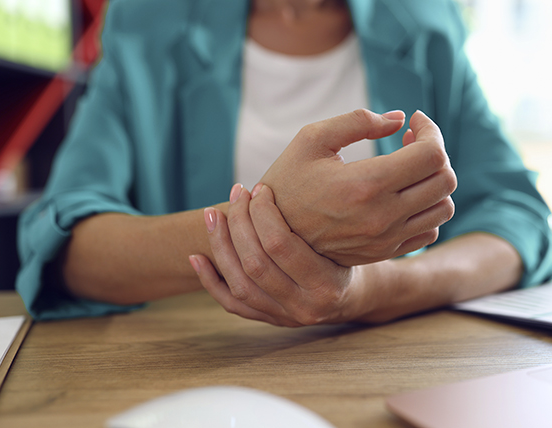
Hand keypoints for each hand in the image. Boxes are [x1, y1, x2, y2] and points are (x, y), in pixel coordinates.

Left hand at [189, 185, 369, 326]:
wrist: (355, 296)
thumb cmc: (351, 256)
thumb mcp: (350, 236)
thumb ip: (320, 216)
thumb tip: (289, 175)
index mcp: (326, 284)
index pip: (280, 244)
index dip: (263, 212)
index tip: (261, 189)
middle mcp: (303, 307)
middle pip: (255, 263)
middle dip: (239, 223)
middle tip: (236, 193)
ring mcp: (284, 317)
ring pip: (240, 283)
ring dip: (220, 246)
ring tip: (212, 215)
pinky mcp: (269, 320)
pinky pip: (232, 304)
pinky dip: (210, 281)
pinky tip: (196, 257)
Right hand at [260, 109, 456, 265]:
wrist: (270, 233)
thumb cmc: (287, 180)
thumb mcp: (311, 139)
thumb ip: (358, 120)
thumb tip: (399, 119)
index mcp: (365, 184)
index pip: (432, 155)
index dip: (430, 130)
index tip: (413, 121)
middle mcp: (382, 216)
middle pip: (445, 180)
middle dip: (435, 151)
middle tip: (409, 140)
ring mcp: (386, 239)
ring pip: (443, 208)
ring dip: (434, 180)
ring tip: (408, 167)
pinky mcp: (384, 252)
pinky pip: (429, 231)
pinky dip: (426, 208)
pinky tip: (402, 194)